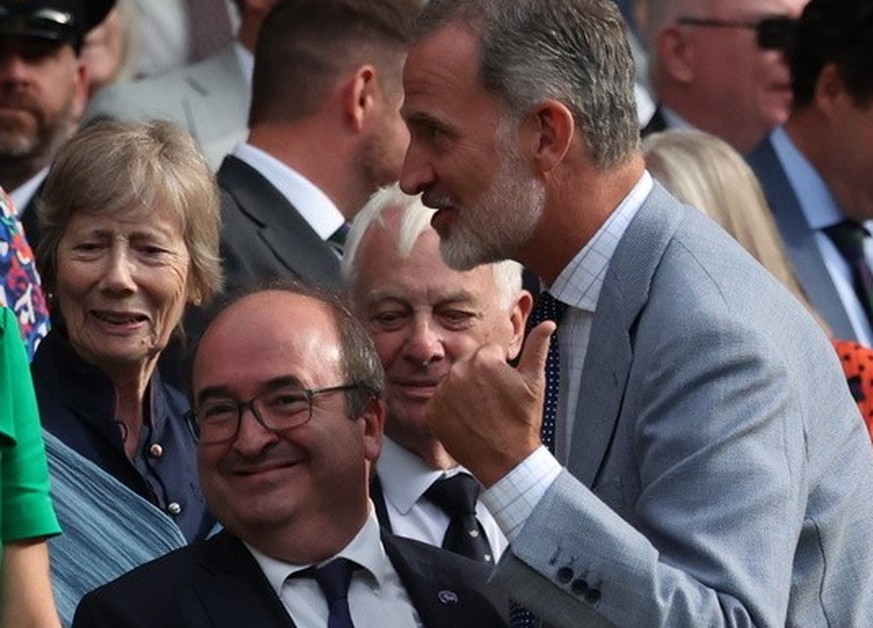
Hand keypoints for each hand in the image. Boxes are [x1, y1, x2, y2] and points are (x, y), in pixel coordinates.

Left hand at [424, 321, 555, 486]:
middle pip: (468, 366)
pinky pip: (440, 402)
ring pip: (453, 383)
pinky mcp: (432, 412)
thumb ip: (537, 348)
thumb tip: (547, 324)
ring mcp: (443, 393)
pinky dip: (450, 410)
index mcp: (483, 360)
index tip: (503, 390)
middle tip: (493, 402)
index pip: (488, 353)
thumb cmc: (521, 422)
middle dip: (479, 379)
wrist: (506, 460)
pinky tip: (466, 421)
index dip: (499, 370)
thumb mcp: (534, 382)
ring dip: (463, 393)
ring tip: (481, 412)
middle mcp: (458, 372)